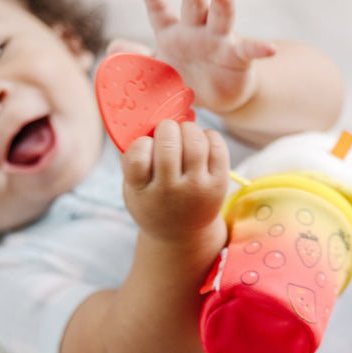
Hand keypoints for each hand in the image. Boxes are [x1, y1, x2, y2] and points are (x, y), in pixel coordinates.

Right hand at [121, 119, 229, 243]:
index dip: (142, 142)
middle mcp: (170, 192)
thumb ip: (132, 159)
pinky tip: (200, 143)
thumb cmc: (152, 200)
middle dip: (166, 128)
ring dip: (187, 128)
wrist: (181, 233)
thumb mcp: (133, 188)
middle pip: (168, 143)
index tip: (146, 145)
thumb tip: (144, 119)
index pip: (138, 156)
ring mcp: (197, 188)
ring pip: (195, 140)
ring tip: (183, 135)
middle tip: (166, 132)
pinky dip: (208, 135)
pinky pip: (217, 145)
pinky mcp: (218, 184)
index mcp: (142, 192)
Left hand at [136, 0, 275, 112]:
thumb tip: (113, 48)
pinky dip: (259, 49)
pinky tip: (269, 49)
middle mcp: (196, 30)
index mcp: (173, 32)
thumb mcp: (157, 69)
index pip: (160, 11)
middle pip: (194, 5)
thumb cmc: (185, 74)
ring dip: (222, 2)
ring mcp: (219, 41)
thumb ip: (137, 59)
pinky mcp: (238, 58)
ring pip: (221, 17)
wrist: (217, 94)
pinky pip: (248, 52)